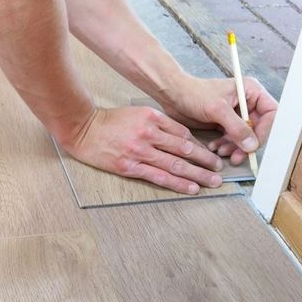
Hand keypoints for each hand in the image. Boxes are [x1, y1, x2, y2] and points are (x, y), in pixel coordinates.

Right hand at [62, 107, 223, 193]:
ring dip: (197, 174)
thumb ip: (158, 123)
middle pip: (184, 149)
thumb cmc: (109, 121)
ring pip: (176, 164)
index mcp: (152, 117)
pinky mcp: (130, 166)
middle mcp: (148, 134)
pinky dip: (178, 183)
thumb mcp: (136, 113)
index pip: (183, 133)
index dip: (199, 145)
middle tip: (219, 169)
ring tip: (212, 181)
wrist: (83, 129)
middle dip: (205, 160)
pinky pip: (159, 177)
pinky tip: (191, 188)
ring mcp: (139, 151)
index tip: (209, 153)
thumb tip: (181, 138)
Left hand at [159, 76, 276, 164]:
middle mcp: (247, 102)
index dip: (265, 130)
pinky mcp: (224, 123)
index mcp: (251, 91)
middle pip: (258, 128)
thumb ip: (237, 127)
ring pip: (244, 137)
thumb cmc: (193, 93)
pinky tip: (214, 148)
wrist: (172, 95)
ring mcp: (236, 114)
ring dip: (234, 147)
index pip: (270, 113)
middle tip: (237, 156)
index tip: (254, 144)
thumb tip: (252, 145)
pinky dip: (225, 145)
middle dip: (246, 144)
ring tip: (220, 151)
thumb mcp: (217, 109)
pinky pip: (231, 139)